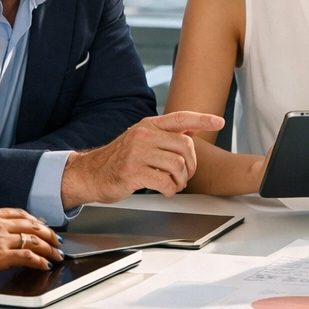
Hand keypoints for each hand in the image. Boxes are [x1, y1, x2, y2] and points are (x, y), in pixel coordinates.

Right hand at [0, 208, 62, 279]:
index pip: (20, 214)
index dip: (36, 221)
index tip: (43, 226)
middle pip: (33, 225)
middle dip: (49, 234)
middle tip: (57, 241)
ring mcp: (0, 239)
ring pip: (35, 240)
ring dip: (49, 249)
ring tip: (57, 255)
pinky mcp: (0, 256)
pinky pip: (28, 257)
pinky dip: (40, 261)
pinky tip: (44, 264)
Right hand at [61, 111, 224, 204]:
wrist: (90, 174)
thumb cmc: (119, 160)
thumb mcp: (141, 140)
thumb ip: (164, 135)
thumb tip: (191, 132)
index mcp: (148, 126)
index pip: (181, 118)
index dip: (202, 120)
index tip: (219, 122)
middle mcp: (144, 135)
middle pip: (185, 147)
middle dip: (191, 166)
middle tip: (184, 176)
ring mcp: (137, 153)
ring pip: (178, 165)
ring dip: (181, 180)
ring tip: (173, 185)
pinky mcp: (133, 172)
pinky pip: (165, 181)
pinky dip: (170, 190)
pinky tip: (165, 191)